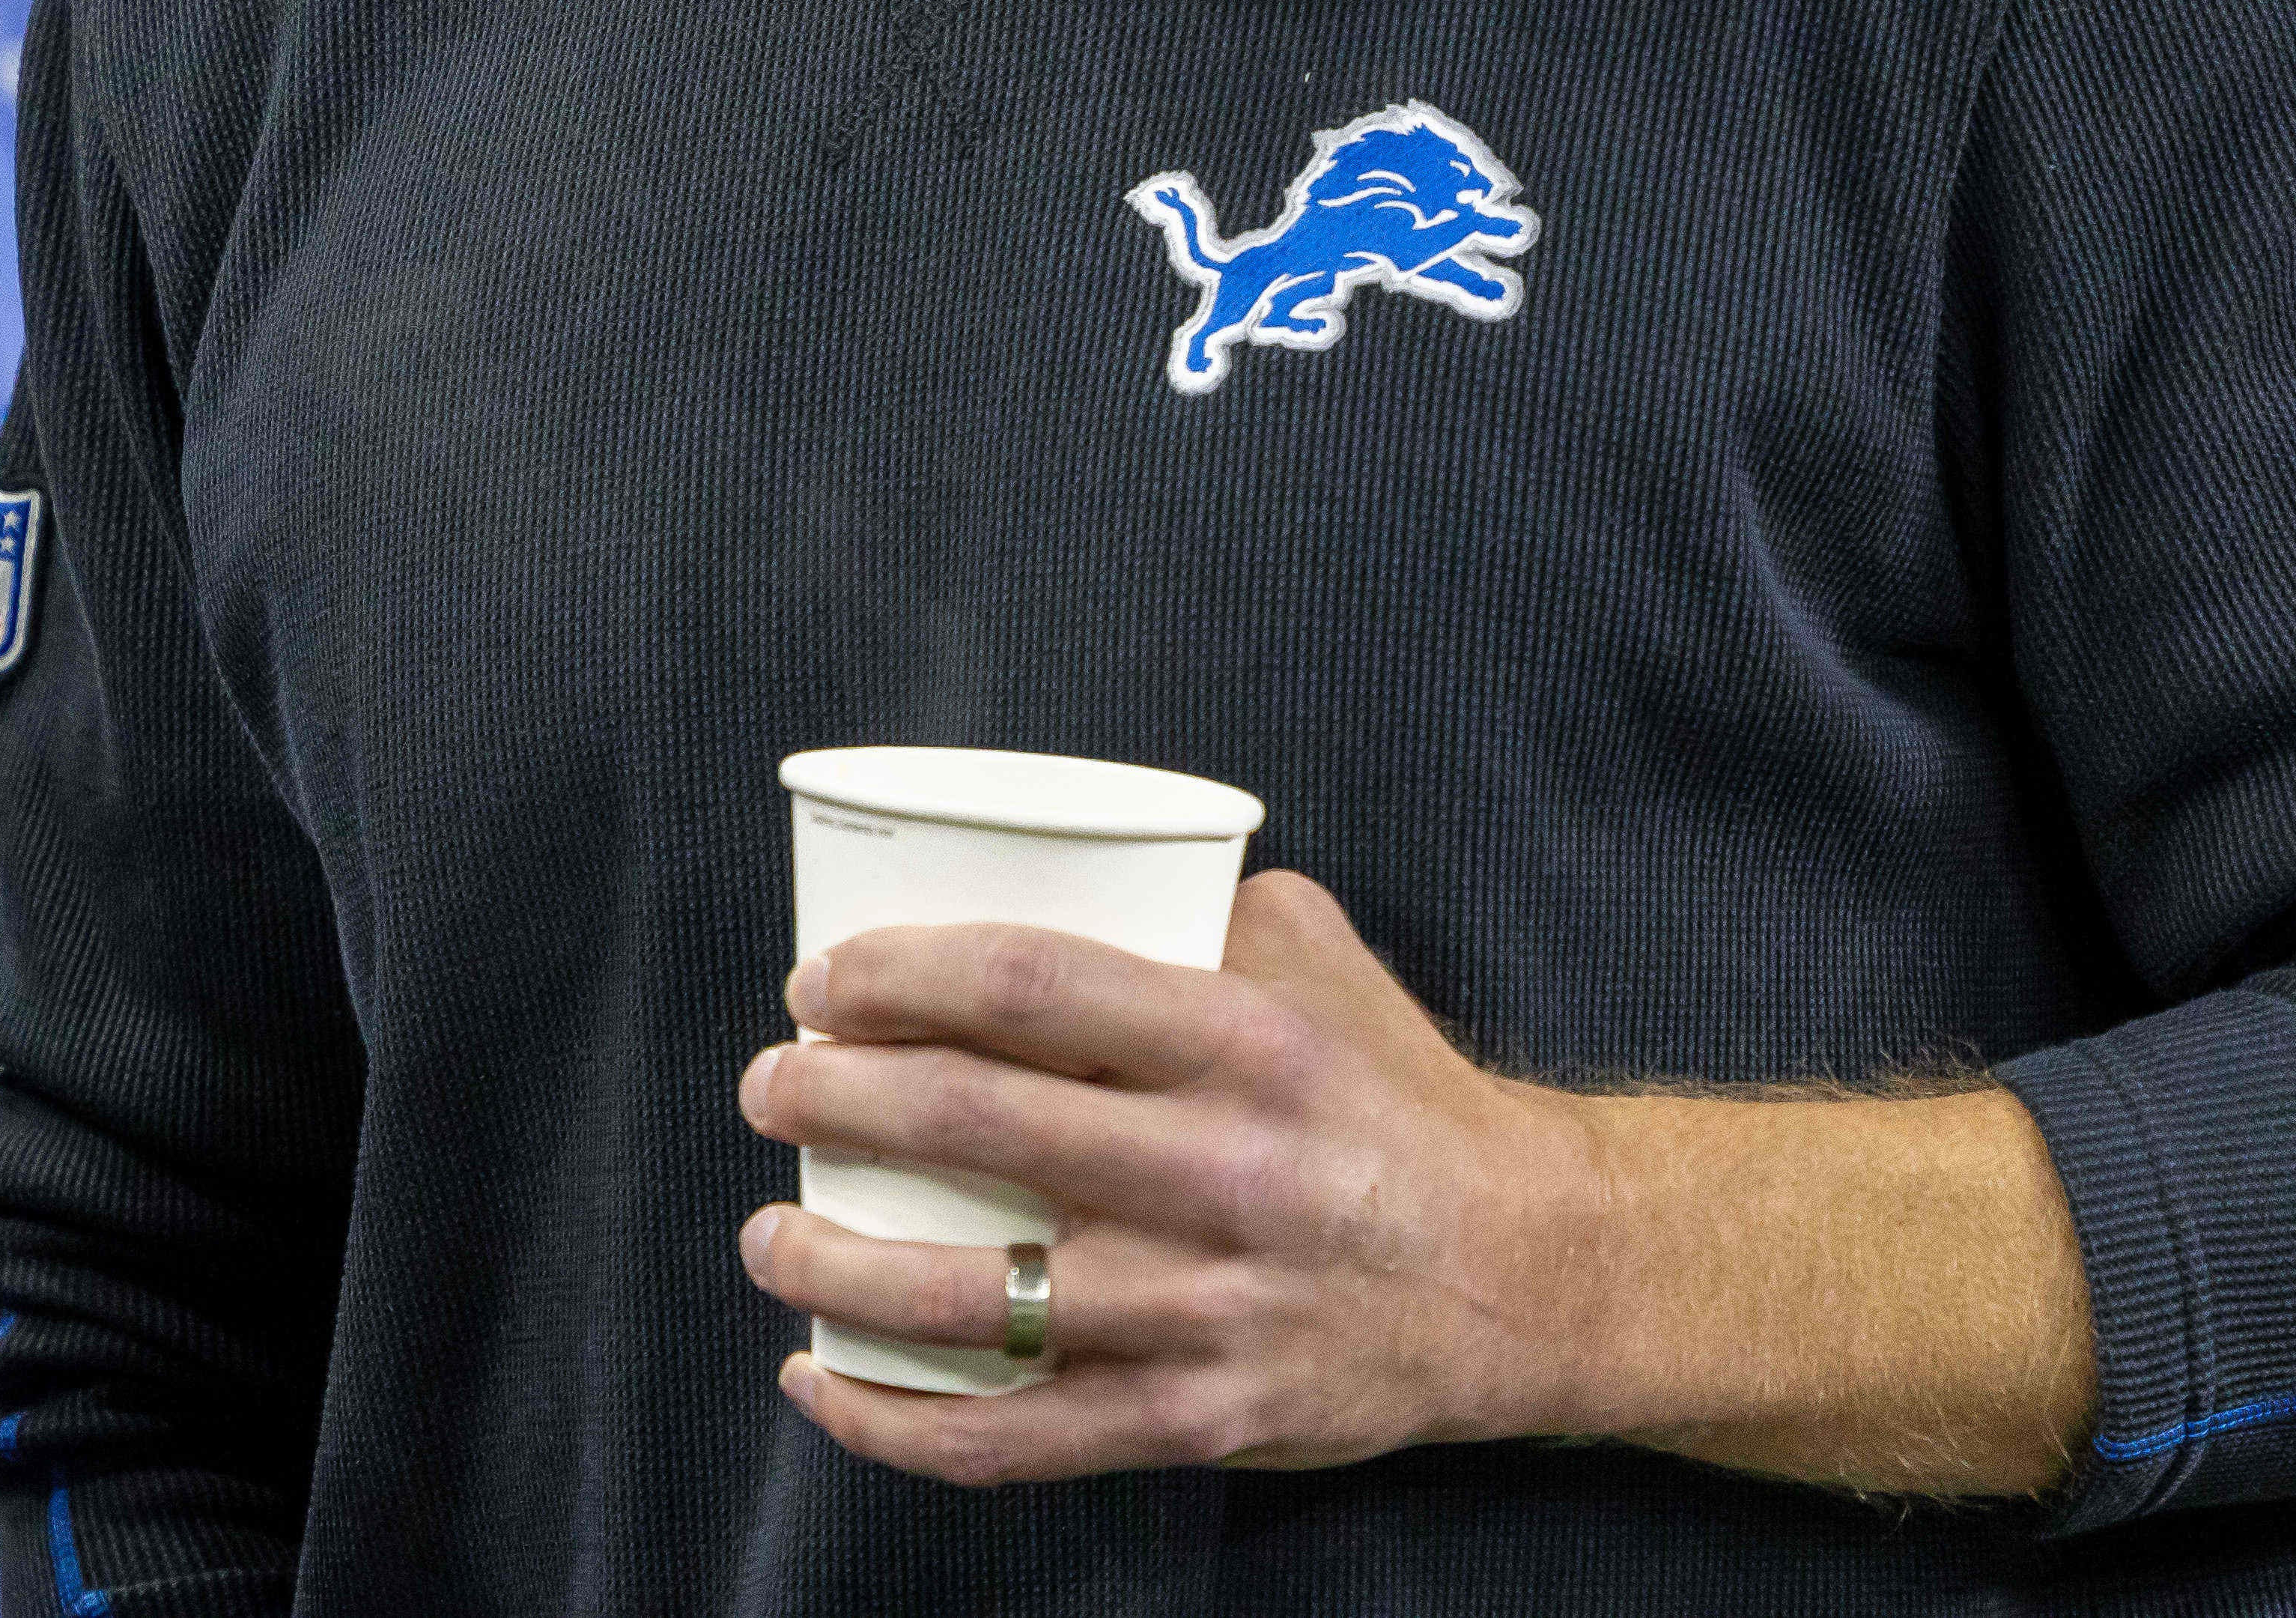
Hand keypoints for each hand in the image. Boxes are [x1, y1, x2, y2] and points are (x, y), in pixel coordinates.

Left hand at [734, 872, 1620, 1479]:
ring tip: (767, 1231)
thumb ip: (1197, 901)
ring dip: (834, 1264)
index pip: (1026, 986)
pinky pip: (1015, 1437)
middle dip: (833, 1096)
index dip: (895, 975)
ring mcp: (1203, 1309)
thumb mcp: (1320, 960)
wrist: (1528, 1273)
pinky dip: (895, 1420)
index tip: (818, 980)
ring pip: (973, 1297)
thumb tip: (1058, 858)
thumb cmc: (1397, 1096)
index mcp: (1240, 1039)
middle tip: (769, 1082)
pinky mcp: (1197, 1419)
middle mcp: (1218, 1172)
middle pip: (974, 1123)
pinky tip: (823, 1382)